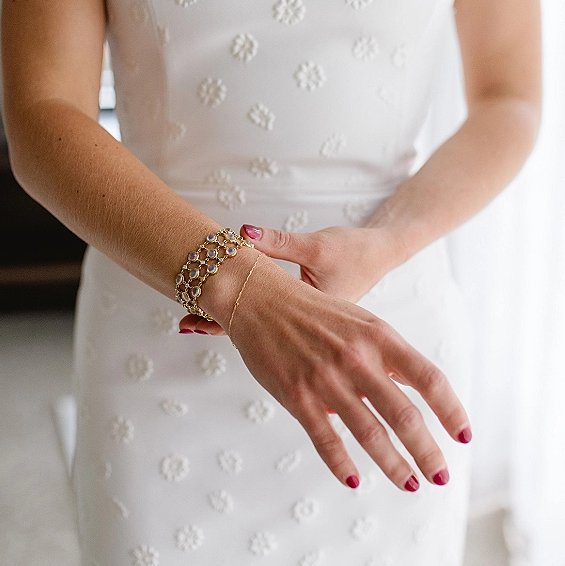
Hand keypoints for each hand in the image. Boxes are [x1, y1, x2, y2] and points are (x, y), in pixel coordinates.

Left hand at [178, 223, 401, 334]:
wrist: (381, 254)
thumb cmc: (354, 250)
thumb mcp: (316, 245)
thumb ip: (277, 243)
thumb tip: (241, 234)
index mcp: (309, 321)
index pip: (256, 323)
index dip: (221, 319)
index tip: (190, 319)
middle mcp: (305, 331)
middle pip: (252, 328)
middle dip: (218, 321)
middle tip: (182, 322)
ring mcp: (303, 324)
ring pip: (259, 324)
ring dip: (228, 317)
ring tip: (191, 319)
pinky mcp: (301, 314)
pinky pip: (269, 315)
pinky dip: (246, 309)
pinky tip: (222, 305)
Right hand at [179, 252, 471, 492]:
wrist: (259, 297)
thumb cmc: (314, 312)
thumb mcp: (361, 322)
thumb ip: (388, 356)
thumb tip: (416, 390)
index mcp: (380, 336)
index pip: (429, 378)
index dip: (451, 410)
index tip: (464, 436)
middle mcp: (357, 358)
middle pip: (404, 415)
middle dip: (428, 452)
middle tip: (441, 476)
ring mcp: (326, 379)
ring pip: (370, 433)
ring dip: (394, 466)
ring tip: (410, 484)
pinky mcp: (297, 396)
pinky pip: (325, 439)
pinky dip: (342, 464)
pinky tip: (354, 481)